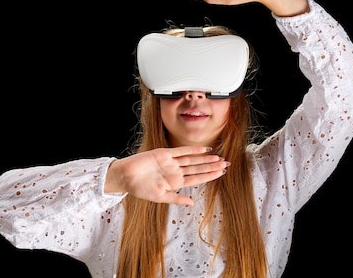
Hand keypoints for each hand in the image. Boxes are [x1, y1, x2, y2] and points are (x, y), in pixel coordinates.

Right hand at [105, 146, 228, 204]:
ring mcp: (171, 162)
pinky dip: (192, 150)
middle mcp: (175, 171)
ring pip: (192, 160)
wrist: (125, 177)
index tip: (221, 174)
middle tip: (227, 164)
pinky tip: (203, 150)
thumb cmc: (140, 189)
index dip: (209, 176)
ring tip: (219, 158)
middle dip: (211, 167)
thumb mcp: (159, 197)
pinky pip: (180, 151)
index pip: (196, 179)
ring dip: (205, 159)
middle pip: (197, 168)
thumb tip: (192, 203)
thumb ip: (176, 198)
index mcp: (175, 183)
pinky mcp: (164, 154)